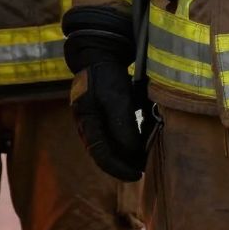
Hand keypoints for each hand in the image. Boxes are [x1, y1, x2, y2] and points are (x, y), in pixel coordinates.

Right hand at [70, 59, 146, 180]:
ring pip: (107, 146)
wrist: (99, 54)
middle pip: (103, 154)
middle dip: (123, 164)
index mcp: (86, 121)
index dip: (119, 169)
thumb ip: (123, 125)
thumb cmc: (108, 75)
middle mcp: (85, 124)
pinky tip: (138, 143)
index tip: (137, 175)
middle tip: (143, 170)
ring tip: (142, 159)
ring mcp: (90, 120)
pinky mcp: (98, 115)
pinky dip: (124, 142)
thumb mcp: (118, 97)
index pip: (101, 155)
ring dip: (125, 154)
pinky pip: (110, 135)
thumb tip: (132, 153)